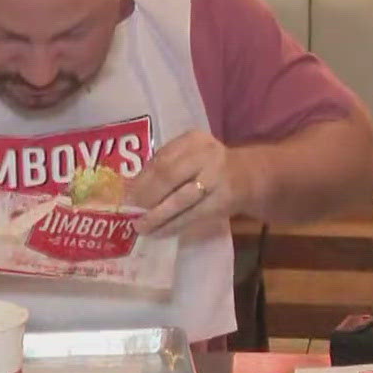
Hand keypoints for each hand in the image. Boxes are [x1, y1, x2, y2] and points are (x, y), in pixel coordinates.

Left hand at [128, 130, 259, 235]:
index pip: (161, 159)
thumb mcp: (190, 156)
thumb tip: (130, 190)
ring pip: (179, 199)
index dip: (141, 179)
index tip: (124, 195)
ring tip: (140, 227)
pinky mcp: (222, 201)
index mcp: (193, 139)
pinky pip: (192, 215)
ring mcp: (216, 177)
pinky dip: (172, 225)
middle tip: (130, 212)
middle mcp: (206, 154)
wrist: (248, 176)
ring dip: (156, 215)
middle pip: (168, 176)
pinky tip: (159, 232)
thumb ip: (165, 166)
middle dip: (146, 196)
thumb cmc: (209, 167)